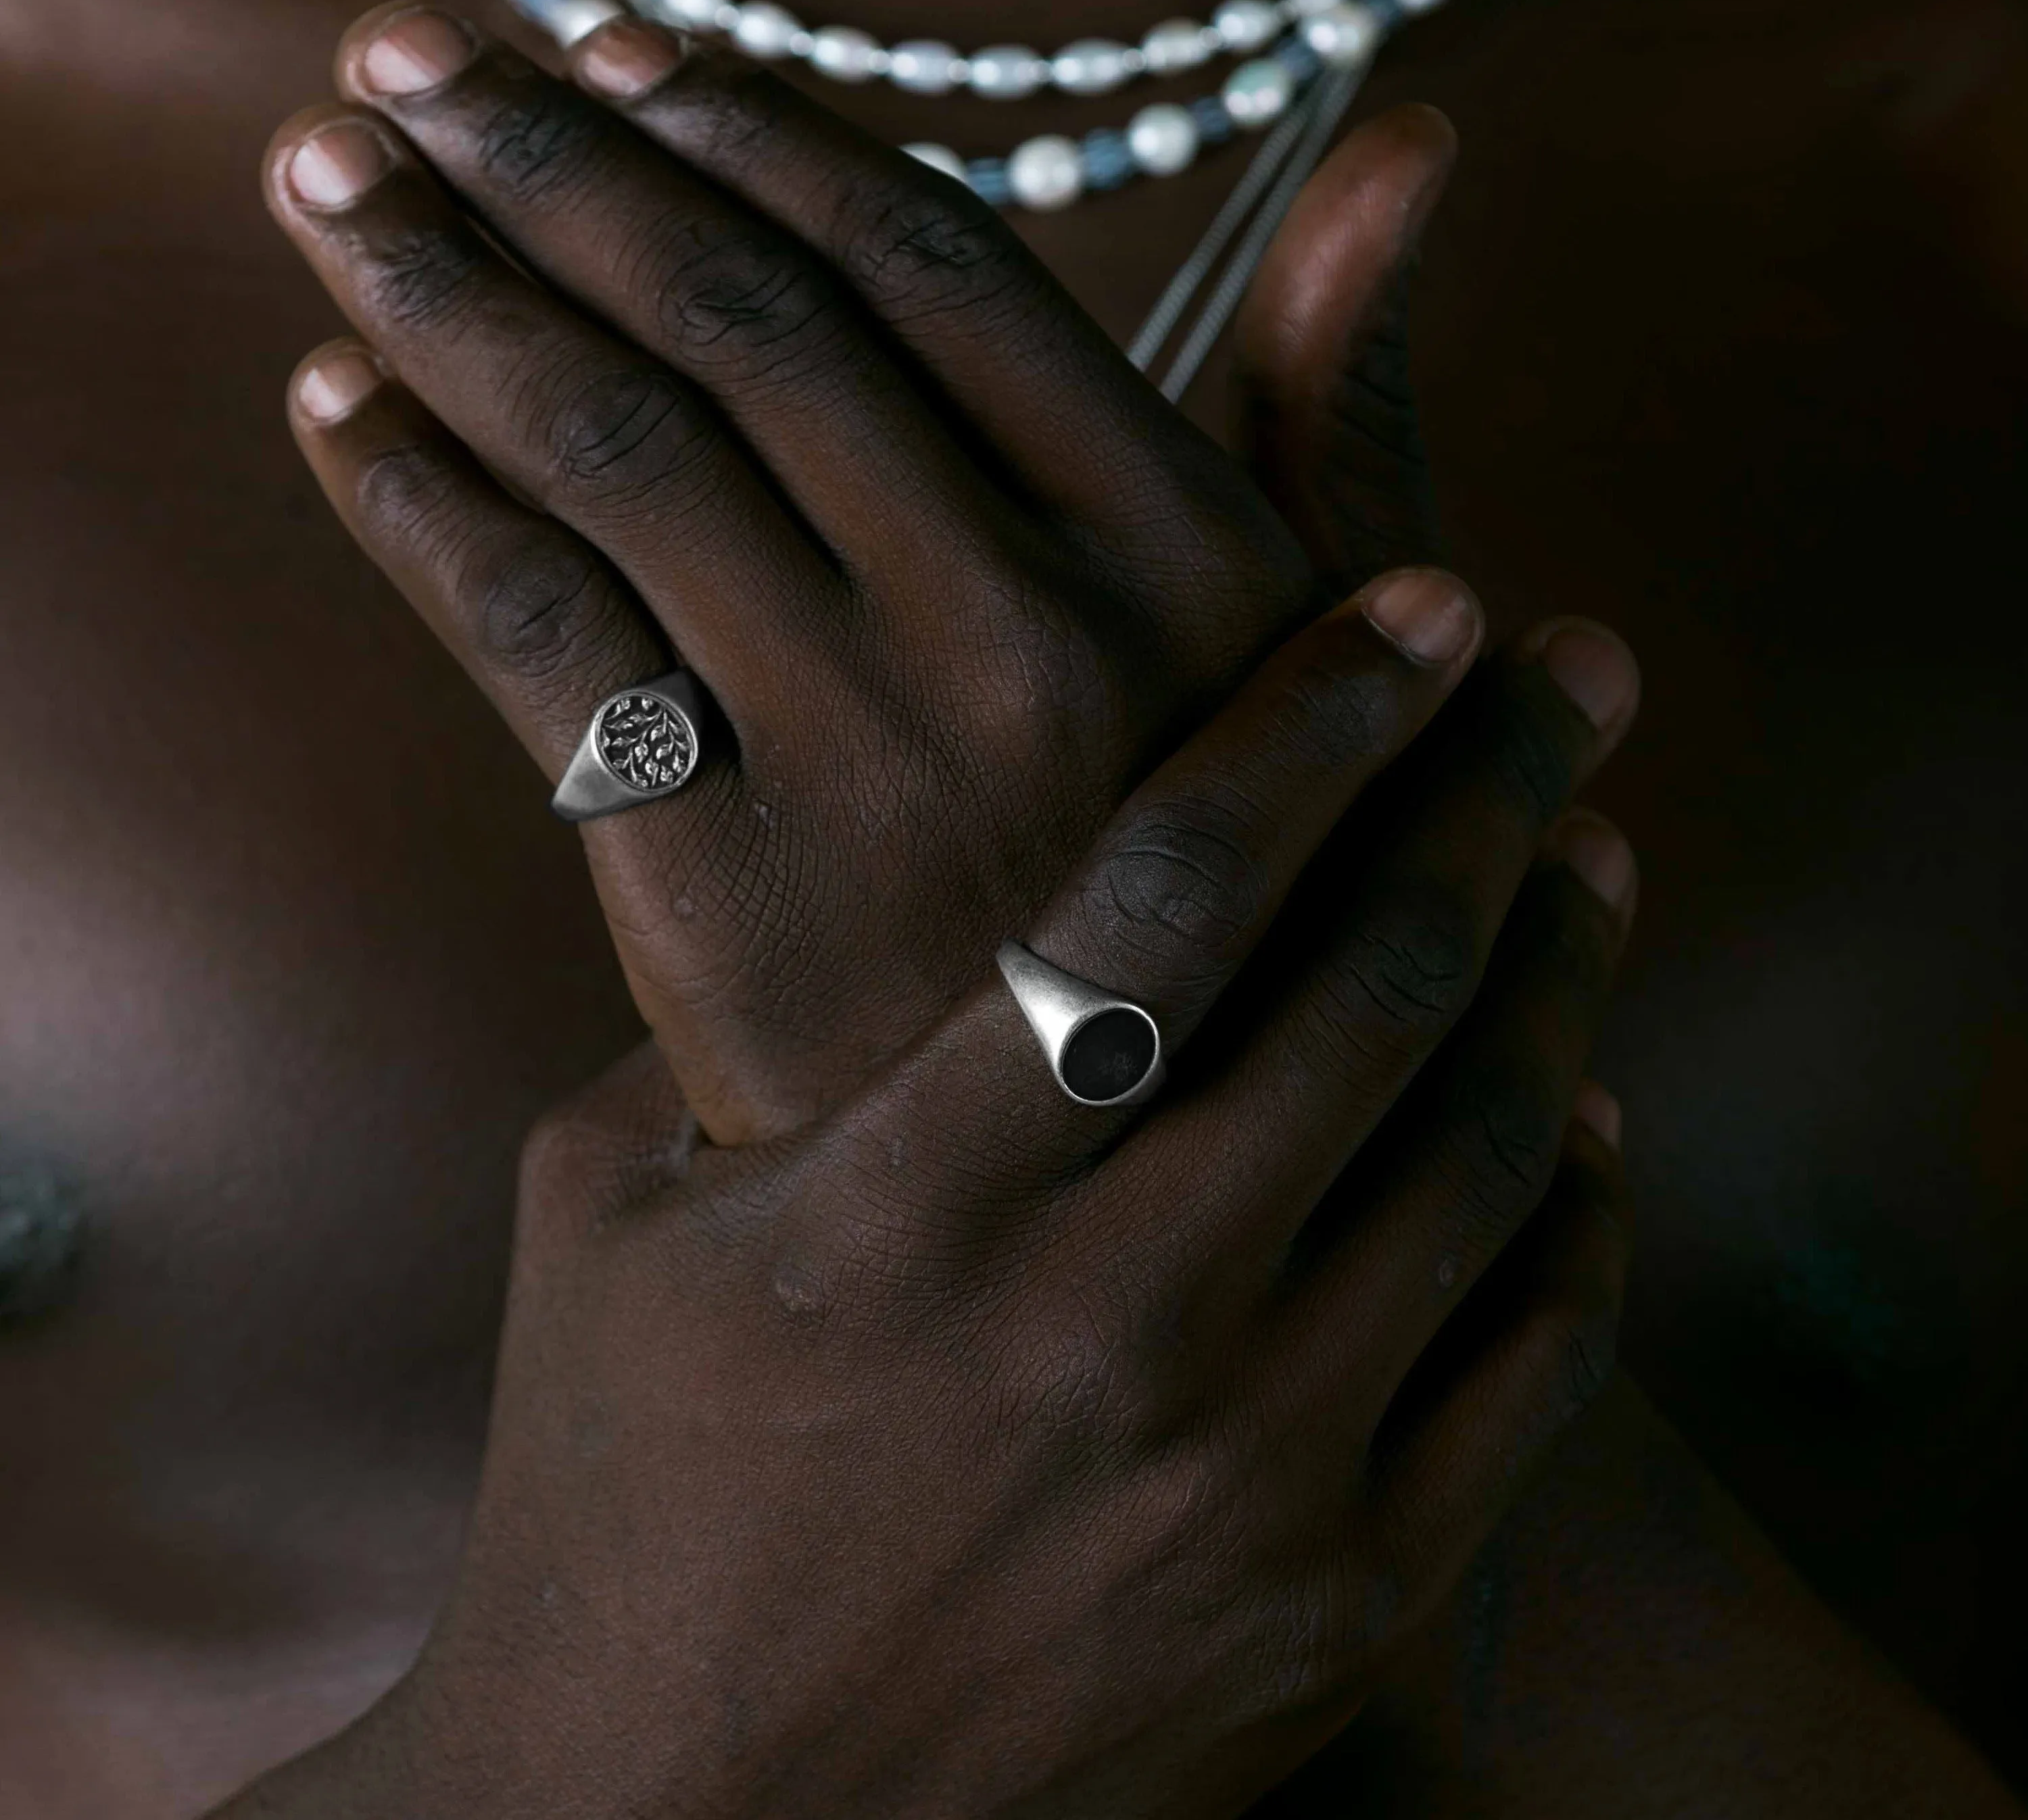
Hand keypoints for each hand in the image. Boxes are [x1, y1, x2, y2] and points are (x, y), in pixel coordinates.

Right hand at [218, 579, 1635, 1819]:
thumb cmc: (609, 1501)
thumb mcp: (600, 1224)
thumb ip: (728, 1022)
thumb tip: (853, 854)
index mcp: (910, 1209)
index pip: (1166, 895)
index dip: (1312, 723)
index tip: (1418, 609)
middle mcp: (1109, 1330)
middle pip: (1372, 992)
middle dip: (1491, 793)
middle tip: (1570, 679)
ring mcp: (1252, 1480)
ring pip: (1485, 1155)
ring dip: (1558, 973)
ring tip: (1590, 854)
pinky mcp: (1336, 1605)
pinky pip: (1530, 1359)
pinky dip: (1580, 1209)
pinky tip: (1585, 1111)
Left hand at [263, 4, 1462, 1142]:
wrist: (1130, 1208)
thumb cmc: (1236, 901)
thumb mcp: (1327, 659)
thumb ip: (1342, 397)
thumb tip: (1411, 144)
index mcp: (1191, 556)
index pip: (942, 264)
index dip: (756, 129)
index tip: (616, 56)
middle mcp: (1036, 635)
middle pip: (749, 315)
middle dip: (552, 156)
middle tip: (410, 59)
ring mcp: (876, 764)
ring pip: (615, 442)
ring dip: (445, 280)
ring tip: (330, 174)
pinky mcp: (727, 896)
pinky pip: (533, 634)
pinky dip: (412, 497)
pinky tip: (334, 403)